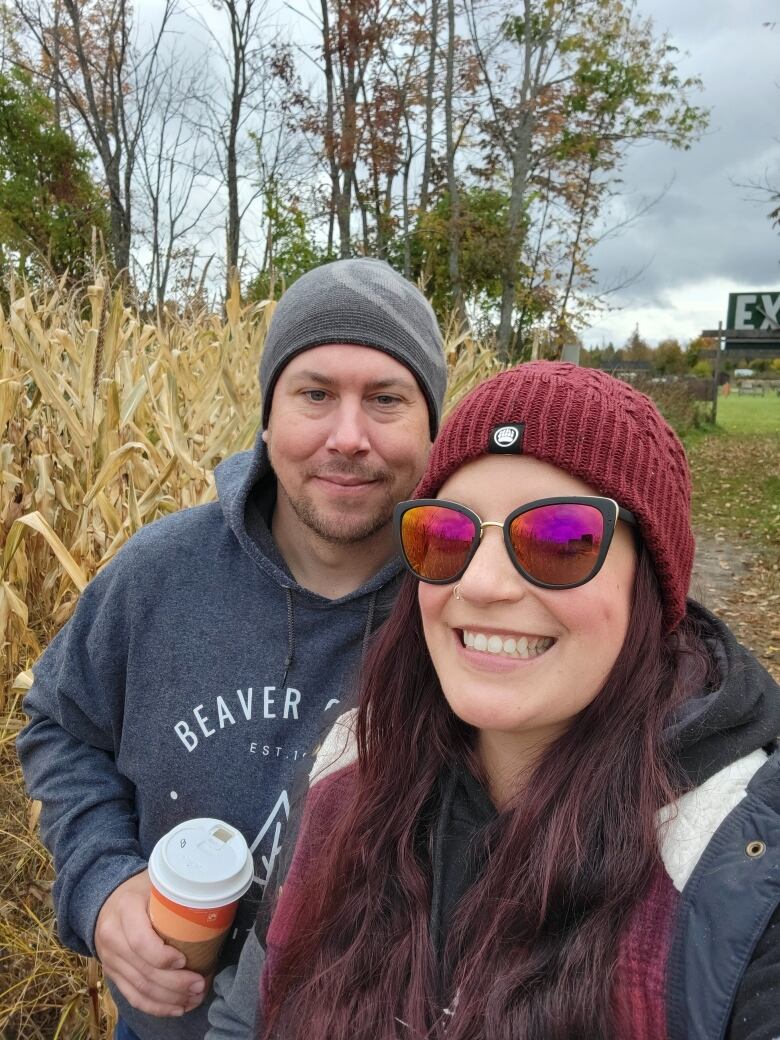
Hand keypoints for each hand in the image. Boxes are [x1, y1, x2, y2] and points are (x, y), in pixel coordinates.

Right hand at [94, 870, 206, 1016]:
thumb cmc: (142, 890)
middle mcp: (112, 936)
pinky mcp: (113, 974)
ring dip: (170, 999)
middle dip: (175, 984)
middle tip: (200, 985)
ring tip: (195, 998)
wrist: (107, 900)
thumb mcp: (155, 882)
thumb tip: (214, 899)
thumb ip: (175, 893)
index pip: (140, 942)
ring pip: (139, 988)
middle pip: (143, 970)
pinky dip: (156, 1007)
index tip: (185, 960)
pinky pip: (132, 996)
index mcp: (125, 909)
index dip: (162, 956)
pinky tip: (177, 1009)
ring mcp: (110, 959)